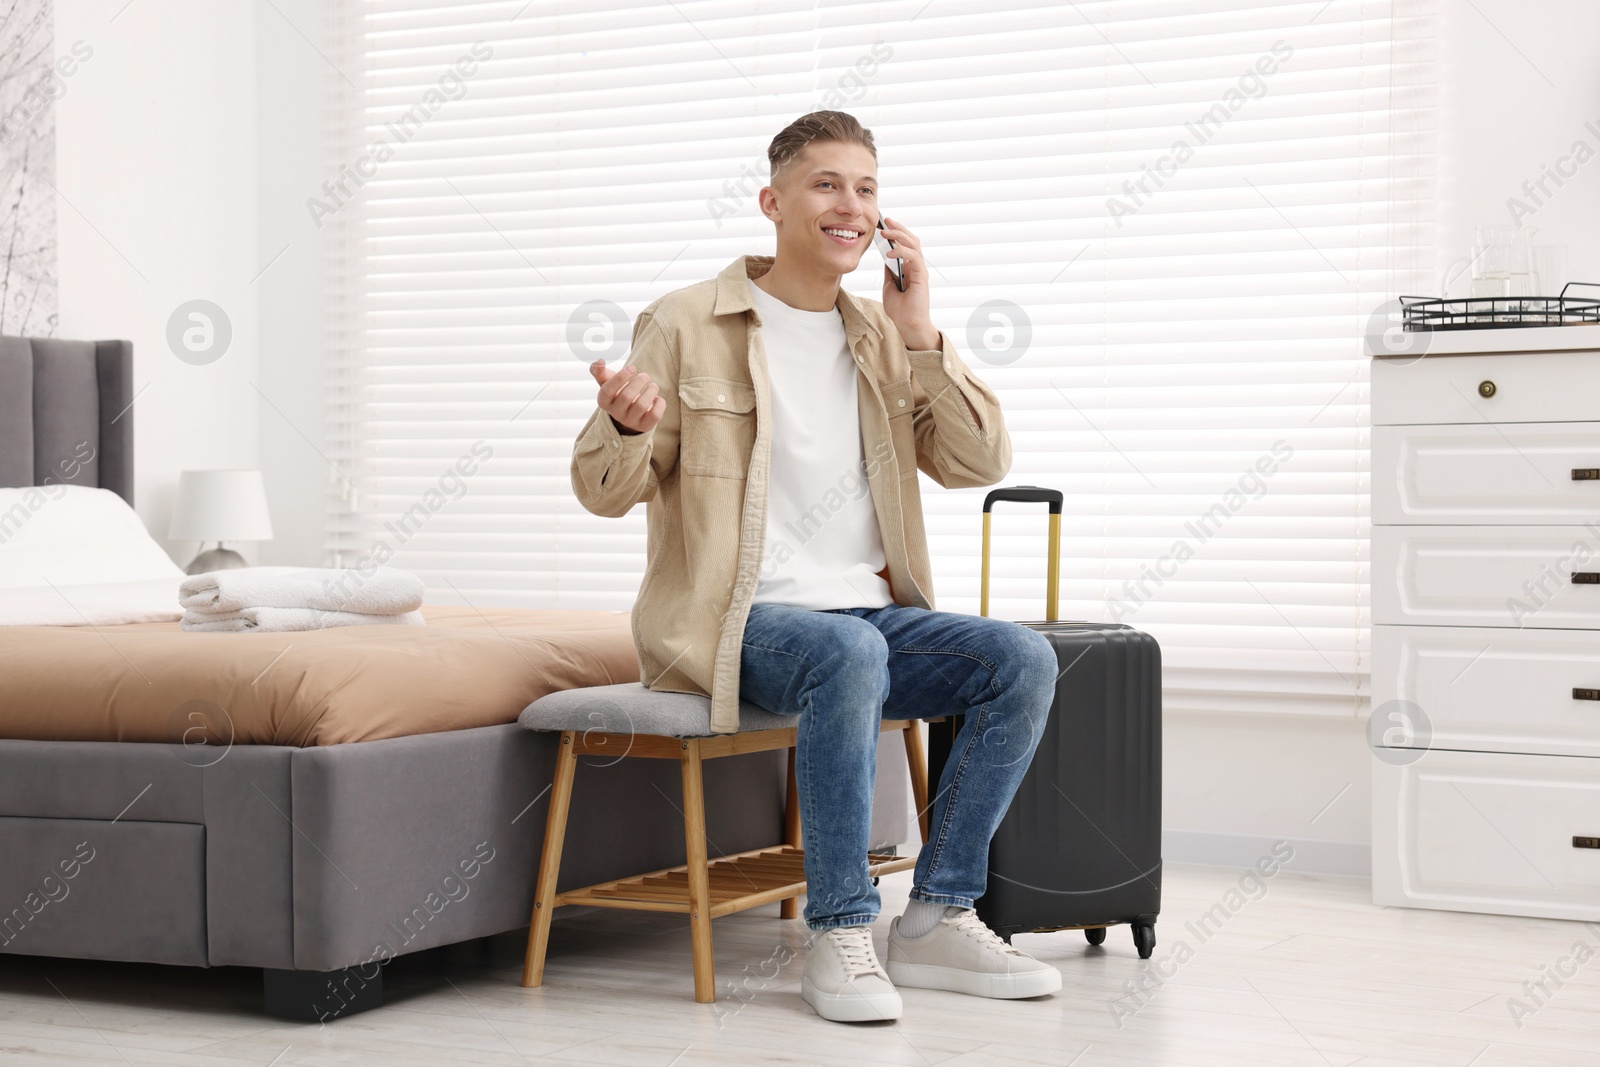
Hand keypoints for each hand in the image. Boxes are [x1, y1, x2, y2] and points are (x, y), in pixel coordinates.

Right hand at [590, 360, 664, 434]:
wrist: (630, 413)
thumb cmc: (618, 393)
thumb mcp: (607, 383)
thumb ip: (599, 372)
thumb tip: (599, 362)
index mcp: (604, 402)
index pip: (607, 391)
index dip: (620, 377)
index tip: (632, 368)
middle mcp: (616, 414)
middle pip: (626, 397)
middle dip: (639, 382)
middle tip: (645, 376)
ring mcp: (630, 421)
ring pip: (641, 405)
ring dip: (650, 391)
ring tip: (653, 385)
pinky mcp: (645, 426)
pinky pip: (655, 415)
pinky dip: (659, 404)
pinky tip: (657, 398)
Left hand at [878, 215, 937, 350]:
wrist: (907, 325)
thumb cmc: (900, 309)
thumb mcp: (889, 286)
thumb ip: (889, 271)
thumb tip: (885, 256)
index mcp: (909, 267)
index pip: (905, 244)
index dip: (896, 232)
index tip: (884, 224)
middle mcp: (916, 266)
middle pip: (911, 240)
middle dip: (898, 229)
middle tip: (885, 222)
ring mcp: (920, 270)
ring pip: (914, 245)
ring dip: (899, 236)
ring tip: (885, 233)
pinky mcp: (922, 277)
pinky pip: (914, 258)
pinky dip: (902, 252)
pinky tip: (889, 253)